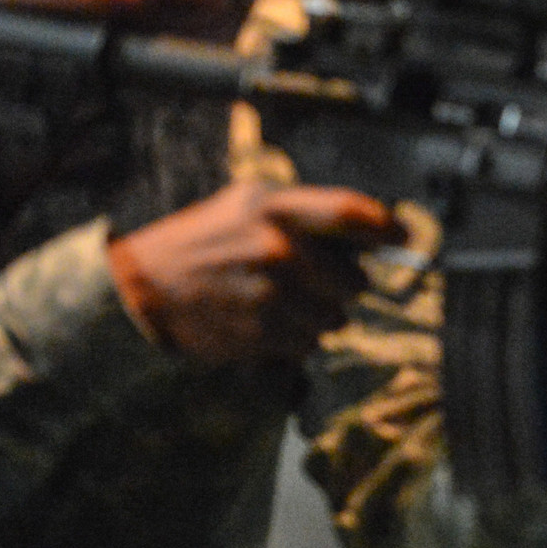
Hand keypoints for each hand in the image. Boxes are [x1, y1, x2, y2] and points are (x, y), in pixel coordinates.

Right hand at [109, 181, 404, 363]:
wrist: (142, 287)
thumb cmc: (206, 239)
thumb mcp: (250, 203)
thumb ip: (307, 211)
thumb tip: (375, 228)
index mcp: (276, 209)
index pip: (352, 213)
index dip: (387, 226)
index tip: (404, 237)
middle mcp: (279, 250)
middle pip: (356, 282)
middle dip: (343, 285)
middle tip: (312, 280)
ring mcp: (271, 296)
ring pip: (335, 319)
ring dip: (318, 315)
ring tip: (279, 301)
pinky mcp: (260, 334)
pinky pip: (307, 343)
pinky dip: (294, 338)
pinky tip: (264, 321)